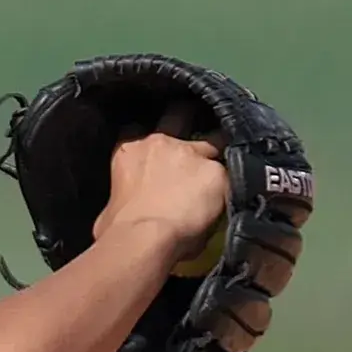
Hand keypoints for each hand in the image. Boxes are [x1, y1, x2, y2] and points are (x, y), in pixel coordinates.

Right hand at [93, 102, 226, 261]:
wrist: (143, 237)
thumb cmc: (116, 228)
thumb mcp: (111, 206)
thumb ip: (124, 197)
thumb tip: (125, 208)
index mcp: (129, 150)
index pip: (139, 130)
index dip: (152, 138)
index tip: (159, 146)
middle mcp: (161, 142)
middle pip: (179, 115)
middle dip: (187, 116)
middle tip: (198, 125)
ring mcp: (192, 153)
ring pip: (213, 139)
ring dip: (218, 147)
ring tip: (229, 155)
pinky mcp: (217, 172)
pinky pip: (231, 174)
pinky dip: (232, 183)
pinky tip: (240, 189)